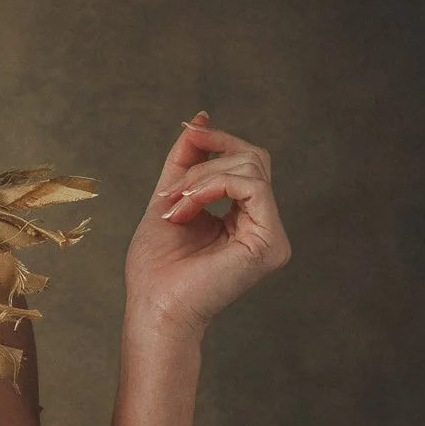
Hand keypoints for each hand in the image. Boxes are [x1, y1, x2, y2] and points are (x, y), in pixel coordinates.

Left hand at [123, 117, 291, 340]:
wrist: (153, 307)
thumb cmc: (156, 267)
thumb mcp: (169, 198)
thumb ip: (186, 160)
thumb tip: (201, 118)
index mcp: (244, 217)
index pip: (246, 161)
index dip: (218, 141)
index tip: (188, 131)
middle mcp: (263, 225)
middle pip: (254, 158)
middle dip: (206, 160)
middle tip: (170, 189)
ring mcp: (271, 235)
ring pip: (252, 167)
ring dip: (202, 177)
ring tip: (173, 205)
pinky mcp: (270, 243)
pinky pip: (252, 187)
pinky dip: (213, 186)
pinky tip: (186, 208)